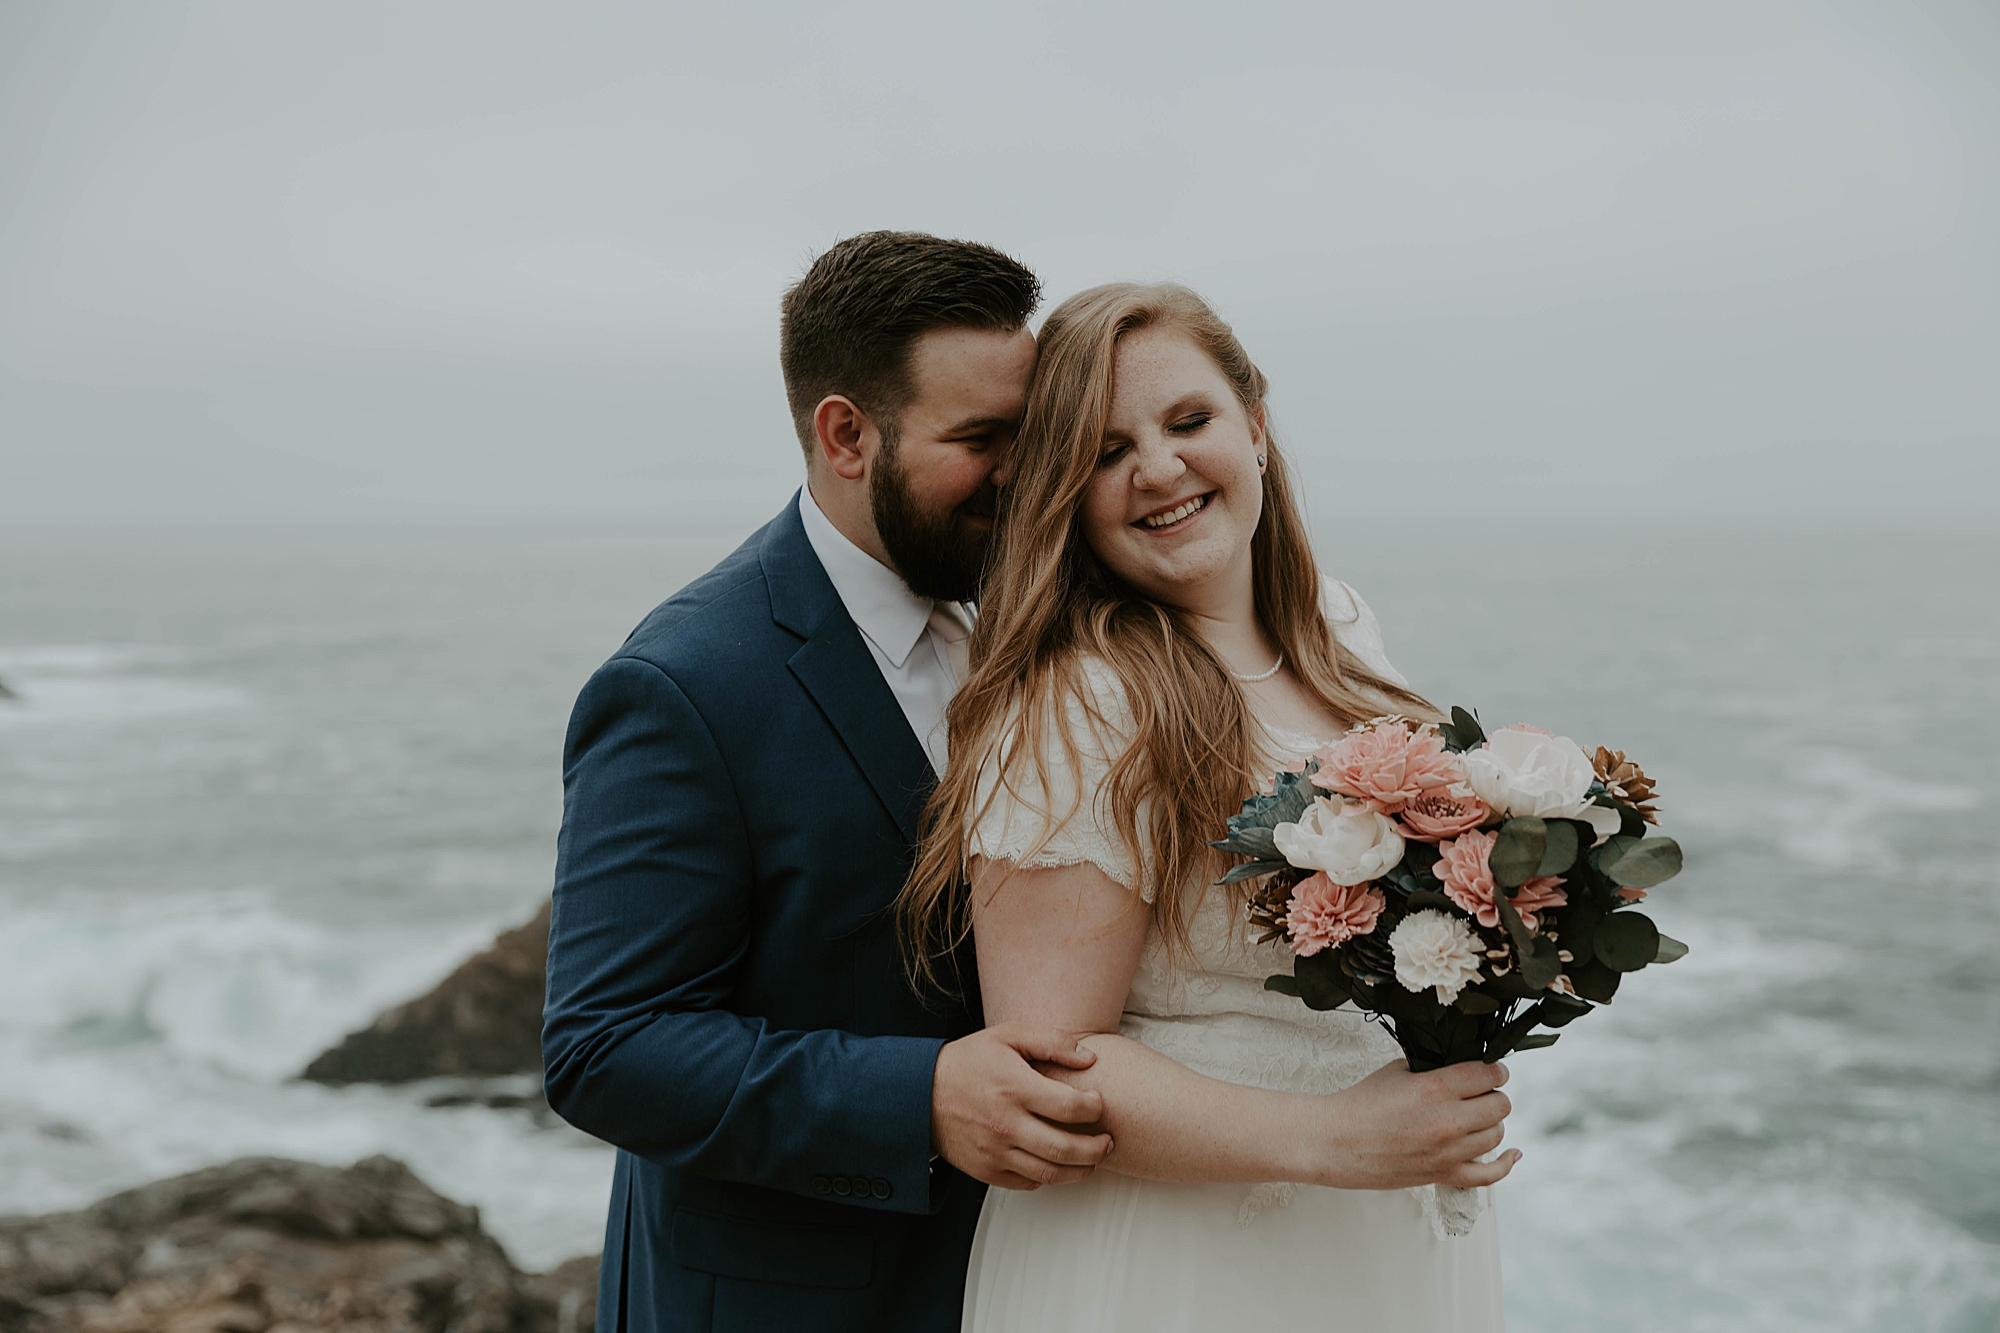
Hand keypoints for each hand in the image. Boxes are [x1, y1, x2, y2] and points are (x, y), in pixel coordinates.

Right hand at [932, 1022, 1115, 1190]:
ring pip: (1050, 1173)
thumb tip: (1090, 1058)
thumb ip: (1052, 1041)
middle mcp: (1005, 1124)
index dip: (1094, 1108)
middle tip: (1108, 1141)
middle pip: (1066, 1149)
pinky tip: (1057, 1162)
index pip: (1069, 1107)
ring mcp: (995, 1151)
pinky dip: (1049, 1177)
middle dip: (1097, 1149)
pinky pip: (1028, 1183)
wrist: (921, 1094)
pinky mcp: (986, 1170)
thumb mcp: (1008, 1036)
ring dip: (1080, 1170)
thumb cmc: (969, 1061)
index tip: (1099, 1103)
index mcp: (1014, 1087)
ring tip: (1093, 1159)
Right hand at [1313, 1059, 1520, 1190]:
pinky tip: (1513, 1154)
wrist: (1335, 1141)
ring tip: (1475, 1116)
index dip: (1495, 1070)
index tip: (1491, 1070)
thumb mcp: (1397, 1071)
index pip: (1489, 1074)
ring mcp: (1447, 1151)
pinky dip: (1505, 1164)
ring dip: (1490, 1122)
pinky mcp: (1442, 1174)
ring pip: (1496, 1134)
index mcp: (1435, 1088)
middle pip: (1500, 1105)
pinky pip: (1488, 1175)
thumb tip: (1460, 1071)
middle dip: (1493, 1095)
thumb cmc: (1360, 1105)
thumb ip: (1433, 1070)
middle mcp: (1447, 1120)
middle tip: (1479, 1092)